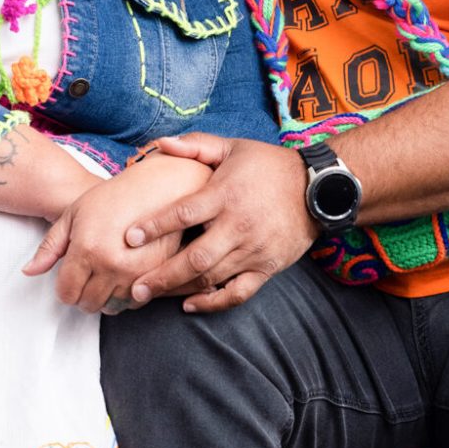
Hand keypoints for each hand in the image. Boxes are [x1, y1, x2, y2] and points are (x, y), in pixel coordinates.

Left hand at [21, 154, 215, 313]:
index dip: (64, 287)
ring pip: (111, 308)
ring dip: (104, 296)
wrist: (157, 188)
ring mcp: (136, 273)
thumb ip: (49, 247)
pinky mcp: (157, 275)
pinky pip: (134, 302)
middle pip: (88, 304)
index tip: (69, 277)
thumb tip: (29, 272)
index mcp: (87, 250)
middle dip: (82, 293)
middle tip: (87, 275)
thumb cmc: (113, 197)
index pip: (66, 293)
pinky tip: (123, 276)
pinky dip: (126, 296)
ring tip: (105, 273)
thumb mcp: (73, 215)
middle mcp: (112, 266)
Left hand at [120, 137, 315, 312]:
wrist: (319, 189)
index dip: (155, 226)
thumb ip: (195, 145)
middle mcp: (238, 225)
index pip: (184, 214)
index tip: (129, 238)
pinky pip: (238, 293)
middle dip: (161, 275)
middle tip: (133, 287)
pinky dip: (213, 302)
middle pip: (194, 258)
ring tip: (149, 296)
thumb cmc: (269, 166)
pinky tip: (189, 304)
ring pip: (211, 278)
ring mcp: (253, 250)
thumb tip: (160, 143)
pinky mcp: (267, 268)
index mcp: (225, 194)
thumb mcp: (233, 147)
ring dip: (178, 289)